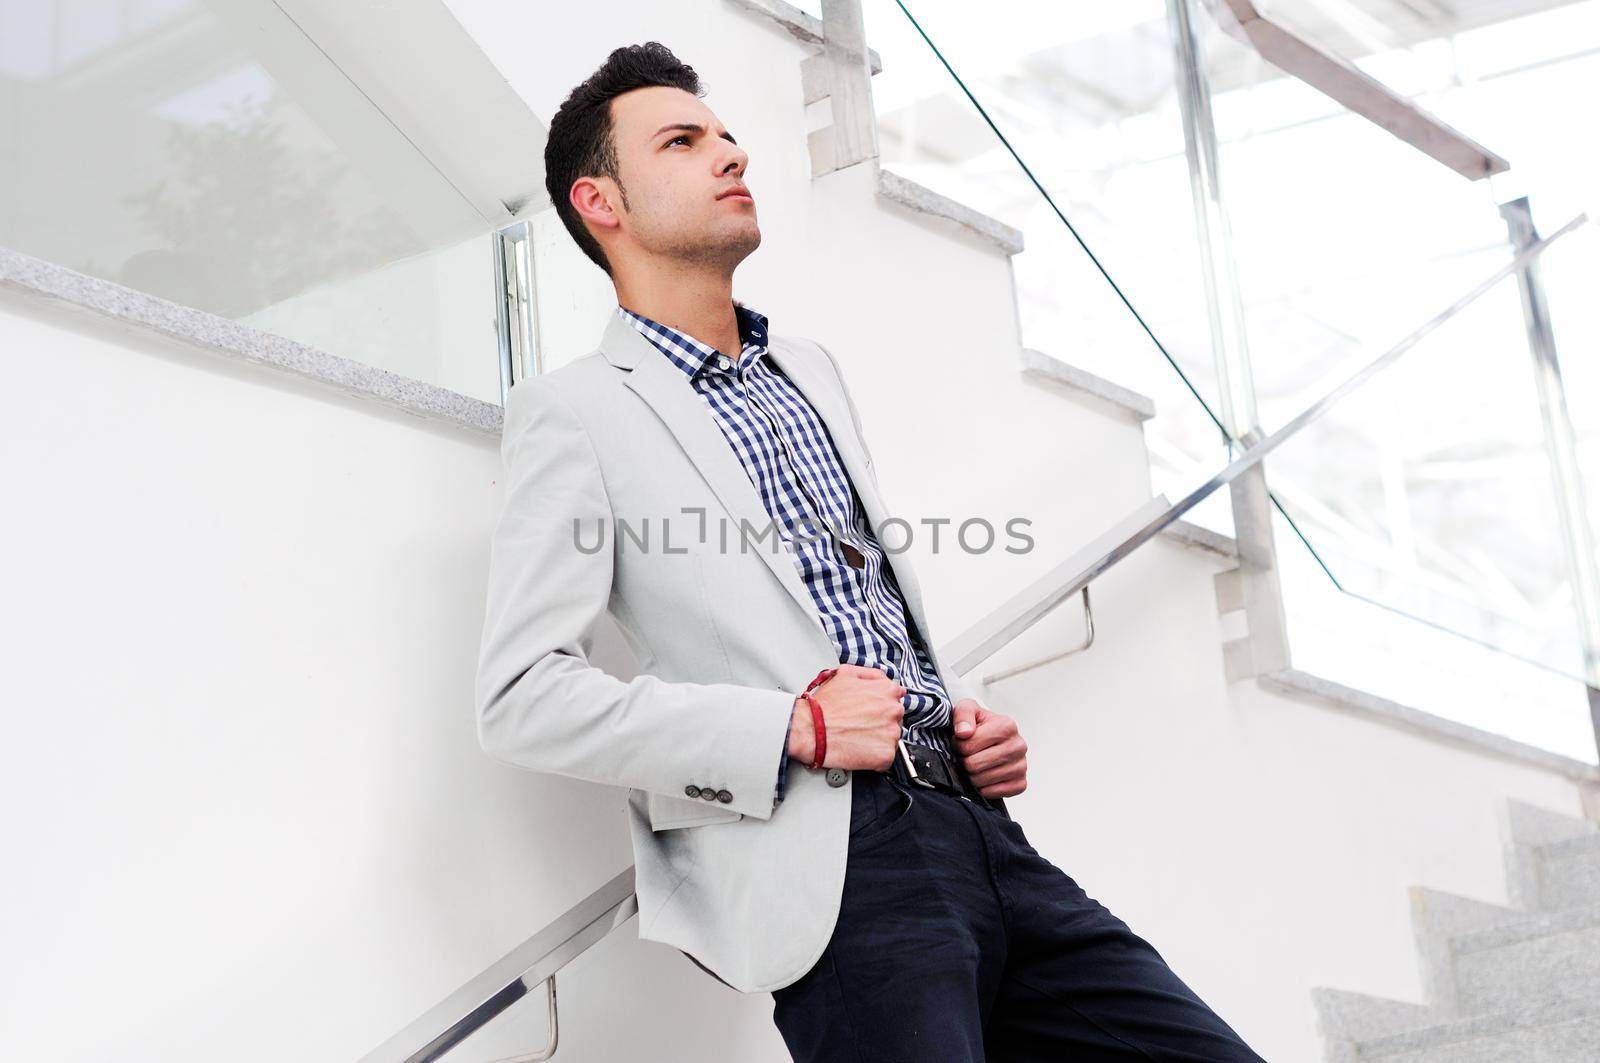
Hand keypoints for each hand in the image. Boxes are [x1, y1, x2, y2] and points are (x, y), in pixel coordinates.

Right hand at [789, 664, 904, 769]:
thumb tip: (884, 680)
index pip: (895, 697)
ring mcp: (891, 733)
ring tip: (857, 735)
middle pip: (894, 717)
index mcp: (887, 690)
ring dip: (878, 737)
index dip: (879, 704)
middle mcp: (893, 710)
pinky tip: (859, 748)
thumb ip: (872, 674)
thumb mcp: (846, 673)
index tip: (869, 710)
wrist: (810, 730)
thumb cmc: (824, 705)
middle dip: (880, 720)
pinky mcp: (885, 754)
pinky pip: (886, 756)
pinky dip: (875, 755)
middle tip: (860, 723)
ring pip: (891, 737)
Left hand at [951, 698, 1026, 798]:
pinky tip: (984, 776)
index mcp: (1007, 725)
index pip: (968, 745)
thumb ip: (963, 714)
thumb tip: (964, 732)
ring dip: (971, 775)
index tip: (961, 742)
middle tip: (966, 755)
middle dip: (964, 761)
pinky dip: (984, 788)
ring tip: (975, 764)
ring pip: (982, 780)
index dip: (958, 746)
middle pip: (974, 765)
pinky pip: (993, 793)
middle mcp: (1018, 745)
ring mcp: (1022, 766)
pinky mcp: (1021, 783)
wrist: (991, 740)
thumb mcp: (967, 710)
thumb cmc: (978, 725)